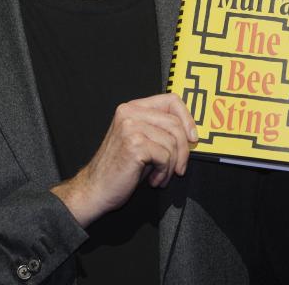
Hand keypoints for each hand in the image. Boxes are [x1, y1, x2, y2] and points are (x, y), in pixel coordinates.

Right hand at [51, 93, 197, 227]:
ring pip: (172, 142)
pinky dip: (164, 172)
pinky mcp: (134, 144)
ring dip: (172, 165)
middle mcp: (129, 112)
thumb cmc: (119, 169)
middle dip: (183, 150)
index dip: (187, 118)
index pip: (171, 100)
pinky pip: (165, 156)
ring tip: (160, 176)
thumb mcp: (141, 141)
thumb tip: (190, 132)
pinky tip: (153, 180)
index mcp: (132, 108)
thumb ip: (159, 130)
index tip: (192, 138)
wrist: (95, 189)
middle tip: (179, 168)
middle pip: (175, 123)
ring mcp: (130, 126)